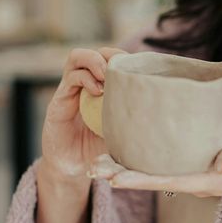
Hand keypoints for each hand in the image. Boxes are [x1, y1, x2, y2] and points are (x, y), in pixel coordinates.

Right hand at [39, 47, 126, 180]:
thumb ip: (133, 122)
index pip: (114, 60)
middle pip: (98, 52)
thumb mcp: (121, 134)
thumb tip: (162, 116)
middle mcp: (85, 85)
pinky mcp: (59, 100)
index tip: (138, 70)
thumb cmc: (98, 152)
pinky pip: (71, 76)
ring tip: (106, 77)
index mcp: (103, 90)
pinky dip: (86, 78)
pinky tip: (97, 91)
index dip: (126, 59)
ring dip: (96, 60)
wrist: (71, 170)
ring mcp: (71, 91)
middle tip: (122, 71)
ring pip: (78, 57)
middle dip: (112, 54)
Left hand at [90, 134, 221, 198]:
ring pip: (150, 172)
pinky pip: (158, 161)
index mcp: (208, 181)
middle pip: (151, 180)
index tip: (115, 179)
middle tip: (90, 170)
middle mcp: (193, 180)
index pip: (168, 182)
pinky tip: (119, 146)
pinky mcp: (188, 162)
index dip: (141, 180)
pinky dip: (137, 155)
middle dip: (121, 175)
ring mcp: (190, 173)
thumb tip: (219, 164)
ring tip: (94, 162)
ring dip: (122, 168)